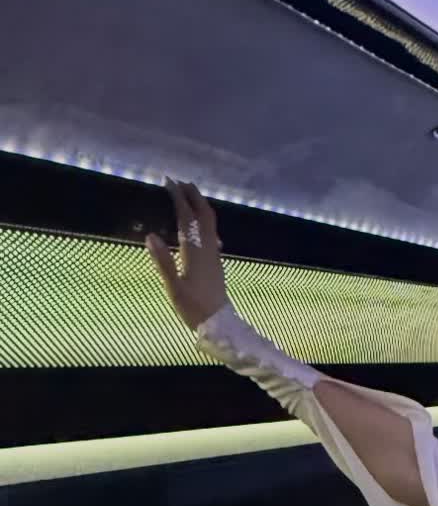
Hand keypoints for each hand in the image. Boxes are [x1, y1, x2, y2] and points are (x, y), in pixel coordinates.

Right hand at [145, 179, 227, 329]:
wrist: (219, 323)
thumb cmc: (194, 308)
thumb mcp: (174, 288)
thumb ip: (163, 262)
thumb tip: (150, 236)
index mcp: (195, 252)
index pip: (187, 218)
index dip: (178, 198)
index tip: (168, 182)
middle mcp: (208, 249)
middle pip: (204, 215)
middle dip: (193, 196)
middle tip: (180, 182)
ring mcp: (214, 254)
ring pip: (210, 223)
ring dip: (200, 205)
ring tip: (188, 195)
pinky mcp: (216, 261)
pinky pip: (211, 232)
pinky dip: (204, 219)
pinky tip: (198, 223)